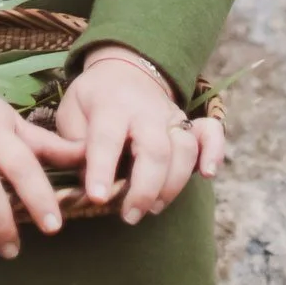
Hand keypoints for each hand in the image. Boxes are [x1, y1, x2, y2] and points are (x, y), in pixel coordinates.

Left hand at [55, 47, 223, 223]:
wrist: (124, 68)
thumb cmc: (93, 99)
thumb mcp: (71, 111)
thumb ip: (74, 145)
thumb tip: (85, 181)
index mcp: (111, 106)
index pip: (107, 138)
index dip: (101, 169)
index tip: (96, 197)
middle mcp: (146, 111)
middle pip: (155, 150)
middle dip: (144, 189)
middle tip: (129, 216)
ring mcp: (171, 116)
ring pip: (183, 150)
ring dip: (172, 185)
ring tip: (153, 208)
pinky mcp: (189, 123)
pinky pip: (211, 133)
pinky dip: (214, 152)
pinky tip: (207, 174)